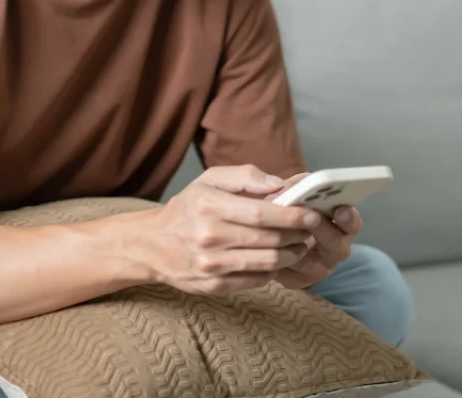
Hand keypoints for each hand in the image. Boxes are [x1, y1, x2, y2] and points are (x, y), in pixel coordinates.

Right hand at [137, 165, 319, 294]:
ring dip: (291, 255)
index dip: (290, 215)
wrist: (151, 245)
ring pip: (266, 262)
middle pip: (268, 239)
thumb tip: (279, 184)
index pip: (260, 213)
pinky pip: (255, 280)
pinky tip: (278, 259)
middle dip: (296, 235)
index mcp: (209, 206)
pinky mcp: (214, 285)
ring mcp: (211, 264)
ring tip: (300, 245)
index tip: (310, 213)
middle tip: (311, 229)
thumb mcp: (207, 180)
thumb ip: (244, 176)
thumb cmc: (186, 209)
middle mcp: (209, 237)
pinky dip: (273, 270)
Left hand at [267, 173, 363, 289]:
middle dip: (323, 230)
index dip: (349, 217)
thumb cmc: (284, 210)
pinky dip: (278, 259)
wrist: (265, 238)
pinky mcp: (296, 280)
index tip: (341, 208)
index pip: (352, 223)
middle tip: (311, 217)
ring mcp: (317, 268)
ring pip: (311, 262)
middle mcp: (333, 248)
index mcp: (339, 224)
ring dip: (296, 247)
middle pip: (337, 245)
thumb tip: (285, 186)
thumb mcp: (290, 192)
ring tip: (283, 232)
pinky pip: (289, 273)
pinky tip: (267, 247)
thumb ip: (293, 186)